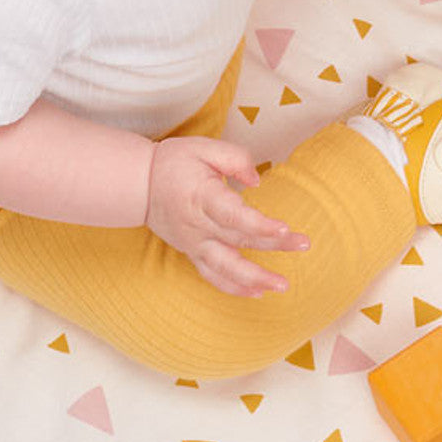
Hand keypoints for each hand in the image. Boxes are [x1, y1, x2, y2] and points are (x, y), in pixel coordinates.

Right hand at [145, 135, 309, 296]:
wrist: (138, 184)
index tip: (283, 227)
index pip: (233, 215)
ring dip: (254, 279)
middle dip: (272, 246)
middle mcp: (198, 226)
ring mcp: (194, 243)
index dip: (258, 224)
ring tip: (281, 285)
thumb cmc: (173, 162)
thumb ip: (234, 159)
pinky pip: (212, 276)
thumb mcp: (203, 147)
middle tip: (303, 245)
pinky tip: (257, 293)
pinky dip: (233, 288)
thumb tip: (256, 181)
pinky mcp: (192, 253)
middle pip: (238, 240)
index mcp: (201, 196)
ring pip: (225, 267)